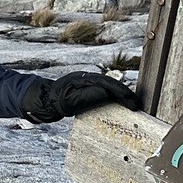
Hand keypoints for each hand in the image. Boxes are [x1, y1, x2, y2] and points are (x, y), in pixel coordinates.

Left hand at [20, 72, 140, 122]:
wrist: (45, 99)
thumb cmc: (56, 101)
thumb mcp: (70, 102)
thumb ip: (87, 97)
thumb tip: (105, 93)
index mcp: (83, 79)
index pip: (106, 84)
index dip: (120, 92)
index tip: (130, 101)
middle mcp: (87, 78)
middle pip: (110, 84)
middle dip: (124, 94)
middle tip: (137, 105)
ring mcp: (88, 82)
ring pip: (109, 87)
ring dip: (121, 95)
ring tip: (133, 105)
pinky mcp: (88, 88)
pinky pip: (104, 91)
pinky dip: (114, 97)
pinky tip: (121, 104)